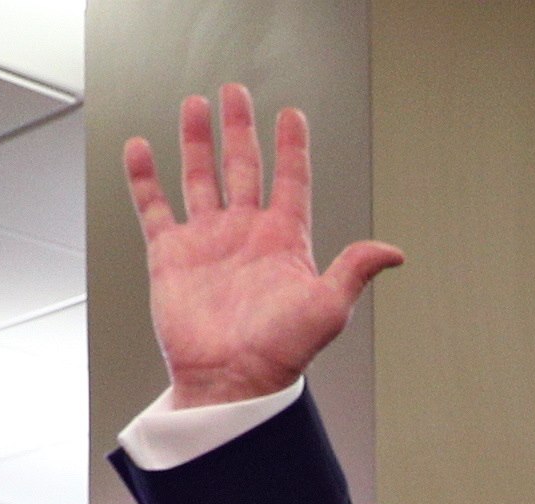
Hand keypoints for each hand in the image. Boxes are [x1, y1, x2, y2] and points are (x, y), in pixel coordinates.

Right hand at [122, 84, 404, 407]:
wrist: (230, 380)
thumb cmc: (281, 352)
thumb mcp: (328, 307)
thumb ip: (354, 270)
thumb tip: (393, 251)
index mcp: (284, 239)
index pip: (290, 179)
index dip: (291, 146)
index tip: (292, 114)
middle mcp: (245, 234)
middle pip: (244, 166)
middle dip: (240, 128)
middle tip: (236, 93)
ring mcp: (208, 241)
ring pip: (201, 177)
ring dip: (198, 141)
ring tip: (195, 106)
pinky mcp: (171, 255)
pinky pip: (155, 207)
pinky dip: (145, 178)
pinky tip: (141, 149)